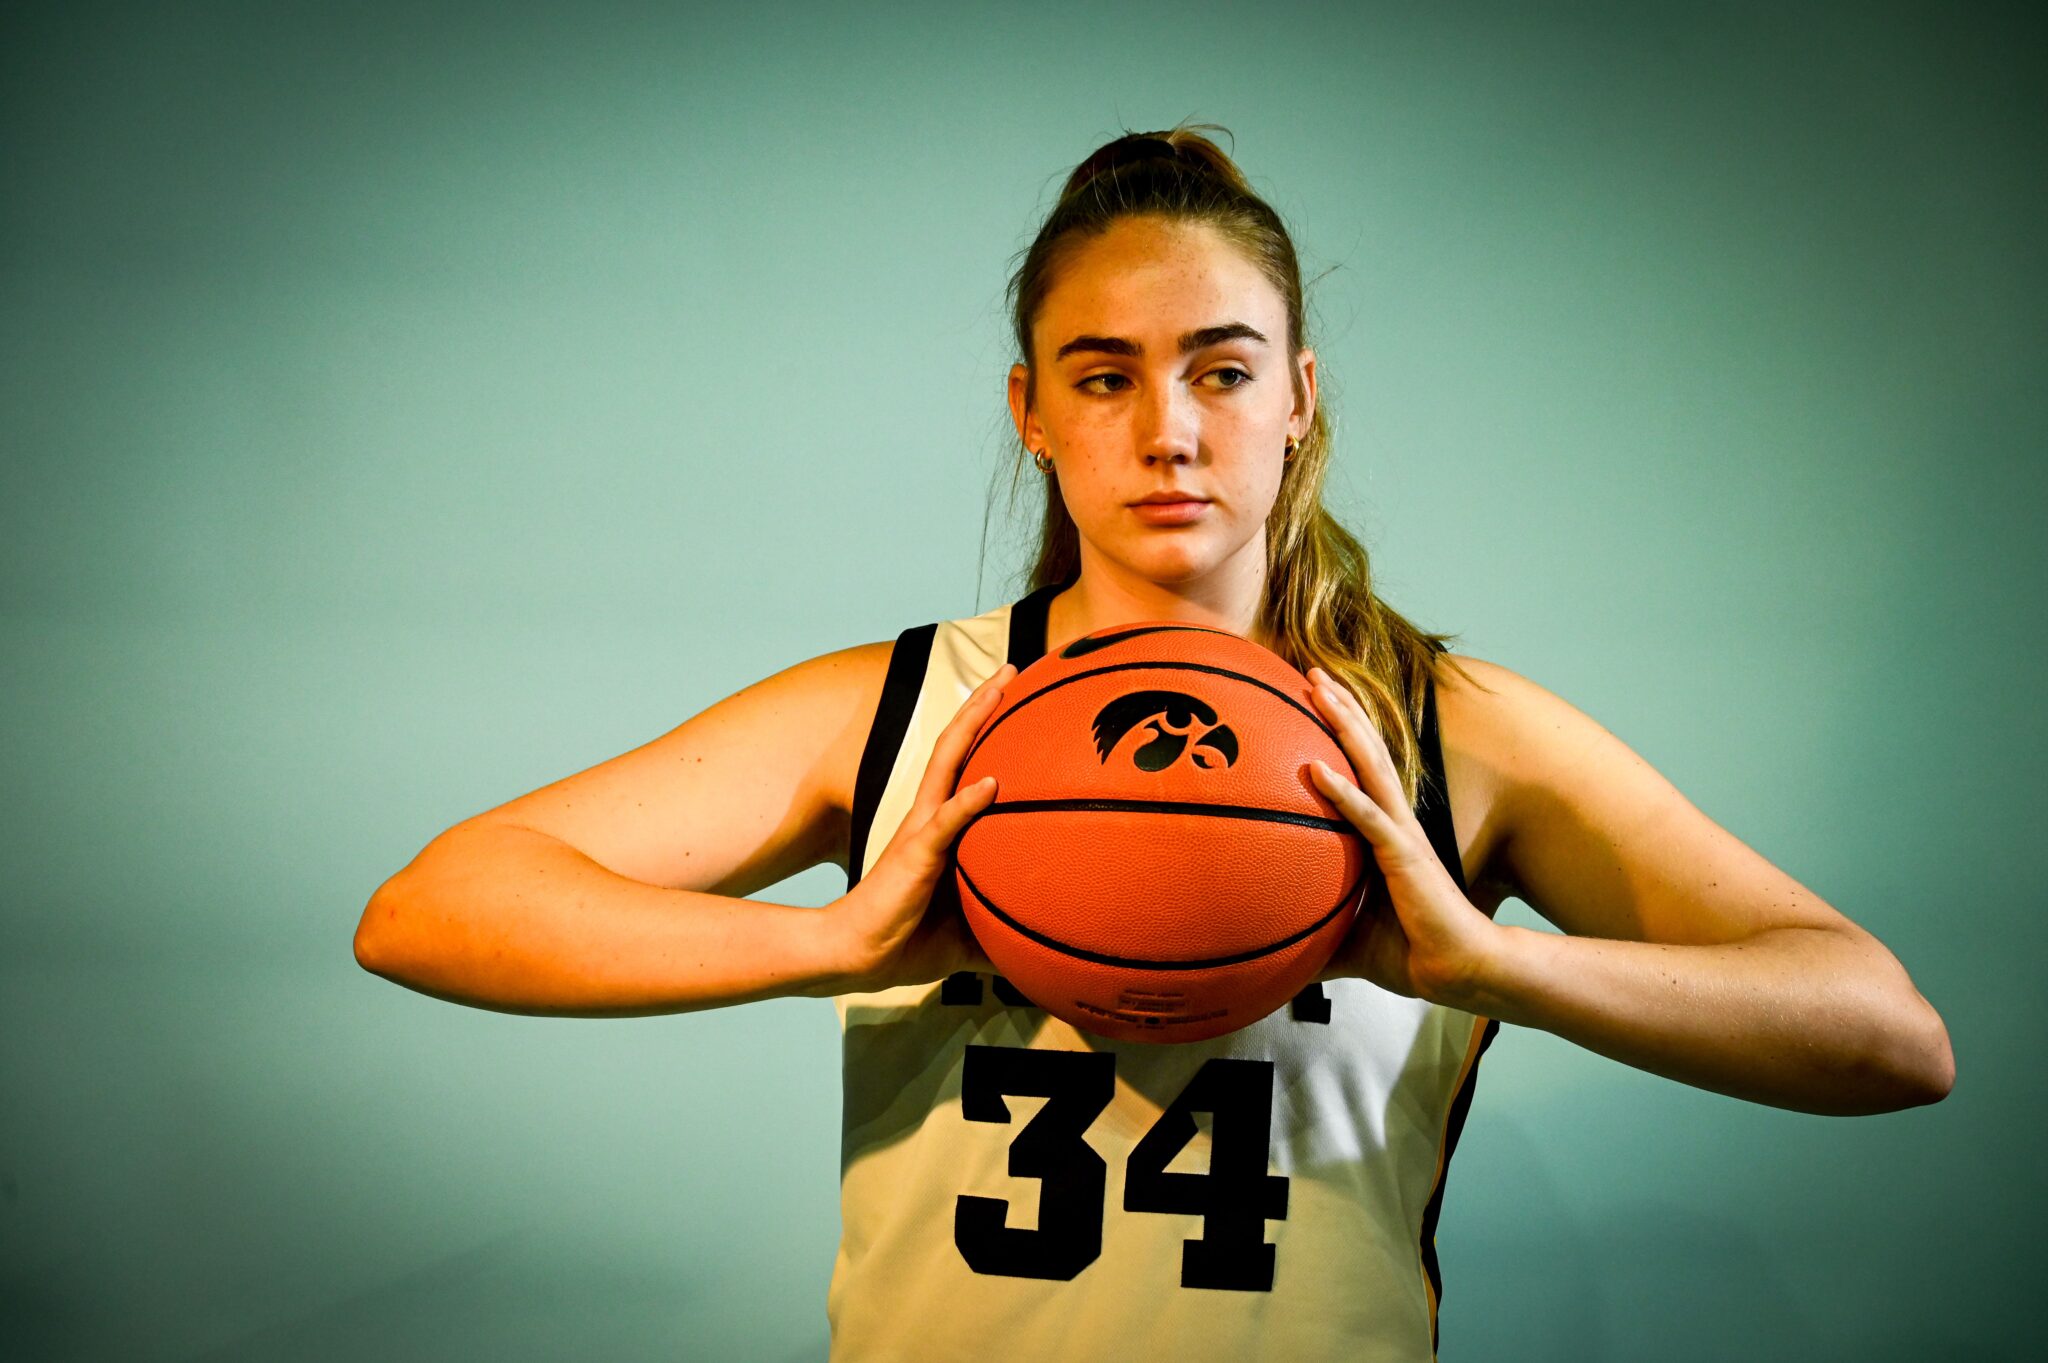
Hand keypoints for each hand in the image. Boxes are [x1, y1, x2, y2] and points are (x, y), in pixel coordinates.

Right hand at [828, 663, 1014, 992]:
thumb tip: (1041, 947)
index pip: (965, 765)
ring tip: (1000, 690)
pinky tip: (991, 783)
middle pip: (956, 746)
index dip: (987, 729)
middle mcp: (928, 816)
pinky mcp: (915, 855)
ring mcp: (921, 831)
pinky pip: (944, 824)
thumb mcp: (967, 932)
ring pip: (947, 764)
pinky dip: (967, 802)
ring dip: (973, 724)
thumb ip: (1000, 927)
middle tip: (1013, 669)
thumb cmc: (907, 940)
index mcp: (939, 827)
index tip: (1018, 699)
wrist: (858, 956)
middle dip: (983, 704)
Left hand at [1305, 666, 1502, 1006]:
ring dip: (1344, 726)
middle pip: (1367, 750)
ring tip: (1318, 689)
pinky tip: (1315, 768)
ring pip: (1370, 767)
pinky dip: (1341, 792)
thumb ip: (1317, 934)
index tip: (1316, 698)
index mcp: (1388, 832)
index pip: (1362, 770)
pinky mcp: (1404, 858)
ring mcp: (1402, 836)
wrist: (1456, 973)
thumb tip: (1276, 954)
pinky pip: (1368, 819)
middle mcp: (1397, 822)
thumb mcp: (1350, 938)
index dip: (1343, 732)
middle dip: (1342, 707)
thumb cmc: (1413, 952)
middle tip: (1313, 671)